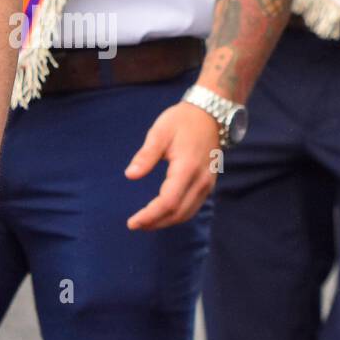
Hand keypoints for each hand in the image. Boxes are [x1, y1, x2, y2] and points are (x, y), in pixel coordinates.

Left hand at [125, 101, 221, 230]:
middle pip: (179, 212)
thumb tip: (130, 175)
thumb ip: (146, 155)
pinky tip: (163, 213)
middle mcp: (201, 181)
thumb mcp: (159, 133)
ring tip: (146, 222)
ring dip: (167, 221)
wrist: (209, 115)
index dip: (150, 215)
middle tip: (135, 224)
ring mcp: (207, 184)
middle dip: (156, 222)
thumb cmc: (181, 121)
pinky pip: (193, 206)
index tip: (132, 222)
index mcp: (187, 168)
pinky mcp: (208, 184)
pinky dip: (177, 214)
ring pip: (188, 213)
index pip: (168, 202)